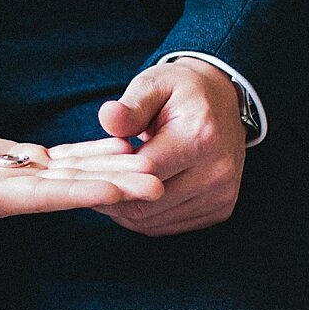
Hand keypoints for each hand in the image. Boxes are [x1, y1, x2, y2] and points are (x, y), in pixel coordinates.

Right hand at [0, 107, 161, 220]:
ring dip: (112, 172)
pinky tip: (121, 149)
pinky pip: (60, 162)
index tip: (119, 191)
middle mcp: (1, 194)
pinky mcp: (13, 164)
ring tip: (155, 165)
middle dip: (112, 188)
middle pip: (66, 193)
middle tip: (161, 183)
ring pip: (71, 177)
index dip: (78, 193)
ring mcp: (9, 181)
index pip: (36, 197)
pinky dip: (91, 155)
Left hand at [94, 57, 246, 236]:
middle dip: (112, 196)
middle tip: (85, 186)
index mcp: (200, 137)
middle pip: (147, 203)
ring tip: (104, 190)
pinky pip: (168, 226)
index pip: (143, 171)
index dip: (109, 174)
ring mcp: (221, 194)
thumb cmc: (181, 92)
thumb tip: (107, 117)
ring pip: (154, 221)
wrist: (223, 102)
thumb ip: (131, 104)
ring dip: (123, 211)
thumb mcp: (155, 83)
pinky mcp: (220, 210)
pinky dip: (142, 218)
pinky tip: (128, 199)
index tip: (85, 170)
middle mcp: (217, 171)